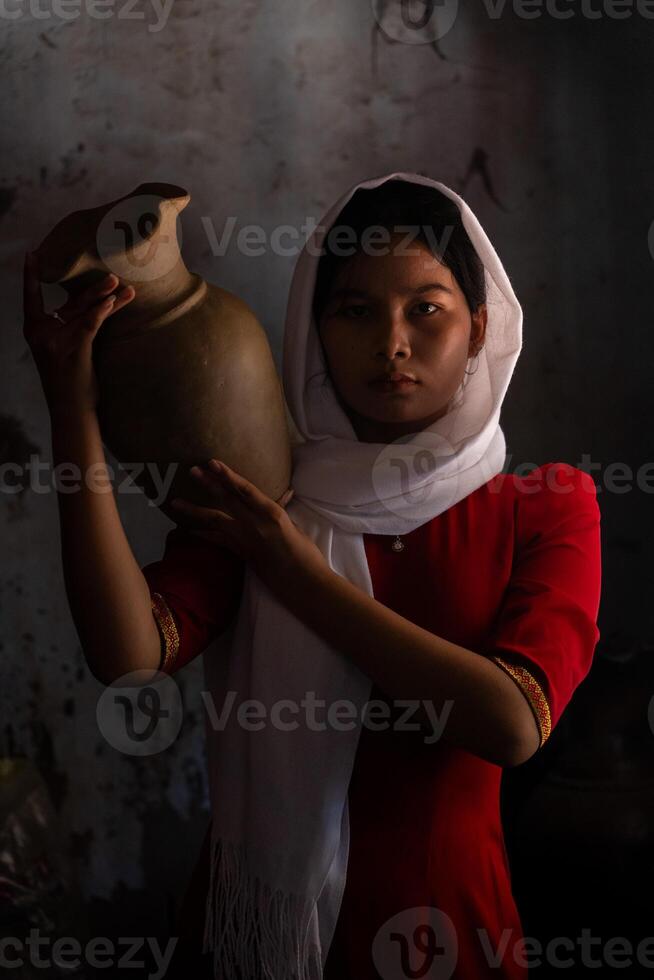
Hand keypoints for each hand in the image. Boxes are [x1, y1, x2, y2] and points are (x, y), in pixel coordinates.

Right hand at [22, 252, 134, 415]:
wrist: (70, 409)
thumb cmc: (70, 380)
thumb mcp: (65, 348)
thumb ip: (70, 326)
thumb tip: (91, 302)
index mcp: (35, 329)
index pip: (32, 296)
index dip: (33, 275)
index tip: (33, 253)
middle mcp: (41, 333)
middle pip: (70, 302)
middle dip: (94, 287)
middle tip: (112, 273)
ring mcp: (56, 341)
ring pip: (83, 311)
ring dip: (106, 297)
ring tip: (123, 285)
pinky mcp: (73, 349)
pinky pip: (90, 324)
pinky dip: (103, 311)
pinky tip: (113, 301)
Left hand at [169, 459, 328, 597]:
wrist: (303, 581)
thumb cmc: (305, 553)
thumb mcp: (293, 526)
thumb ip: (280, 511)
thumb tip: (281, 498)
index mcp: (271, 512)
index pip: (245, 489)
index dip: (228, 475)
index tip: (213, 463)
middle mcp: (255, 523)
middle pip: (227, 499)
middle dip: (208, 484)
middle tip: (191, 470)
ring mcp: (245, 539)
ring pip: (215, 520)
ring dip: (194, 510)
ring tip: (176, 502)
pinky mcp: (240, 553)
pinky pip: (217, 541)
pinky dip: (203, 534)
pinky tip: (188, 530)